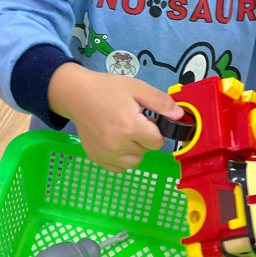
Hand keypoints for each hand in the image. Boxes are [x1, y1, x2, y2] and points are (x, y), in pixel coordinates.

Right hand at [48, 63, 183, 171]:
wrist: (76, 95)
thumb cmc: (107, 89)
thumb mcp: (137, 88)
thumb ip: (161, 103)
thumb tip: (179, 117)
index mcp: (130, 127)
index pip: (158, 142)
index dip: (155, 129)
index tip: (144, 118)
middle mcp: (117, 146)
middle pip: (146, 150)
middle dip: (144, 137)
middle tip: (130, 120)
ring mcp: (105, 155)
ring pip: (134, 161)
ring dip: (134, 150)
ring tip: (123, 132)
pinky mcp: (97, 159)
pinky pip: (119, 168)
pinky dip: (121, 158)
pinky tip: (115, 142)